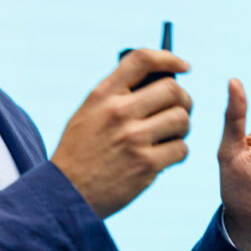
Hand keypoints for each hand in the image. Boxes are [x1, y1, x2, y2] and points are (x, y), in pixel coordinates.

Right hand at [52, 49, 191, 218]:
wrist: (67, 193)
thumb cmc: (80, 150)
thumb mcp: (88, 111)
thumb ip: (116, 94)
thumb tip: (158, 79)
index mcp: (103, 94)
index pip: (141, 60)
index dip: (168, 57)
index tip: (183, 66)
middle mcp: (118, 112)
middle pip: (172, 89)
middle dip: (183, 99)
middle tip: (179, 109)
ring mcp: (133, 139)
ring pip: (181, 119)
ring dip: (183, 127)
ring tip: (171, 135)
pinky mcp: (146, 165)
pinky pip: (181, 149)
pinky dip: (178, 152)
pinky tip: (164, 156)